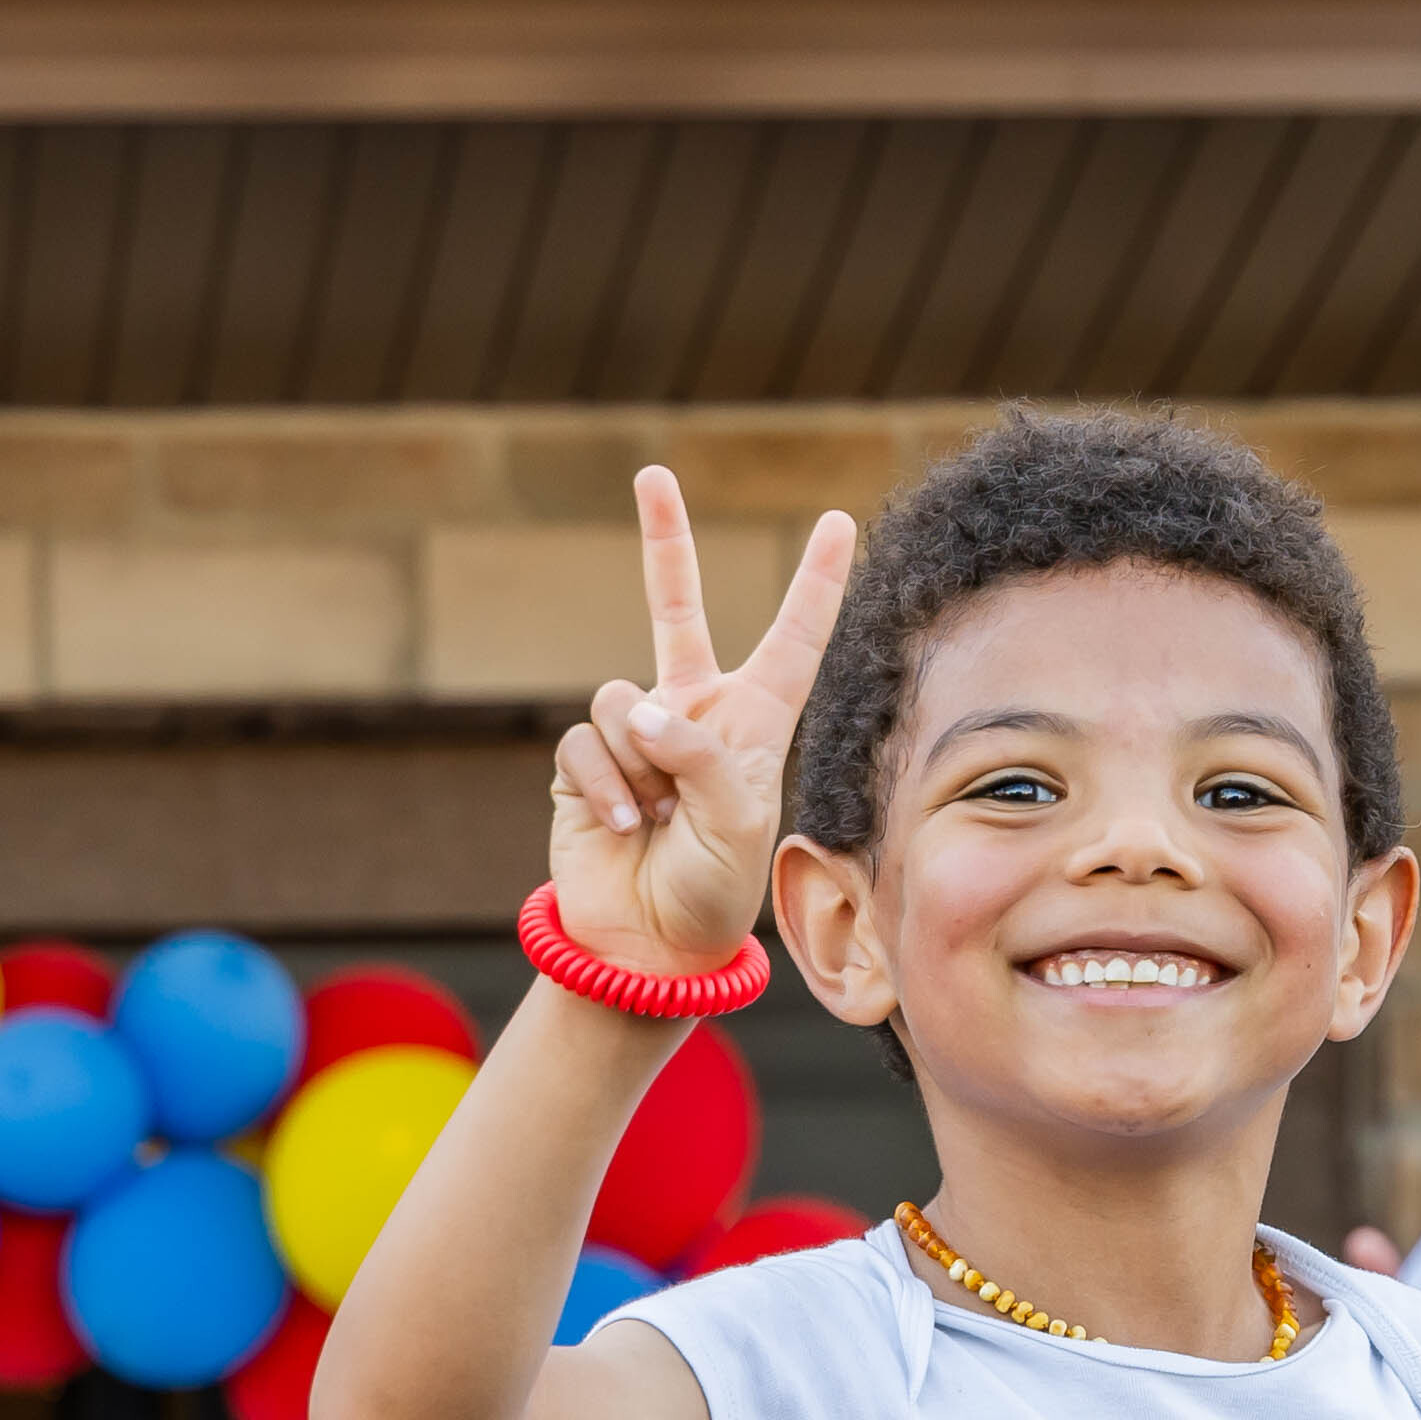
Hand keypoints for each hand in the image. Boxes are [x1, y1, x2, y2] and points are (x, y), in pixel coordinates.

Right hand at [543, 469, 857, 986]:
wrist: (647, 945)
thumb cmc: (712, 890)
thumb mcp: (735, 822)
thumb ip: (698, 754)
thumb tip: (639, 712)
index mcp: (755, 723)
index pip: (791, 640)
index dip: (814, 583)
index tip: (837, 522)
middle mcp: (694, 715)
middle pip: (675, 608)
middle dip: (663, 541)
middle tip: (653, 474)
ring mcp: (634, 735)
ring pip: (622, 698)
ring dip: (639, 760)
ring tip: (655, 815)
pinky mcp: (583, 760)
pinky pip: (586, 741)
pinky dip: (605, 784)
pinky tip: (621, 825)